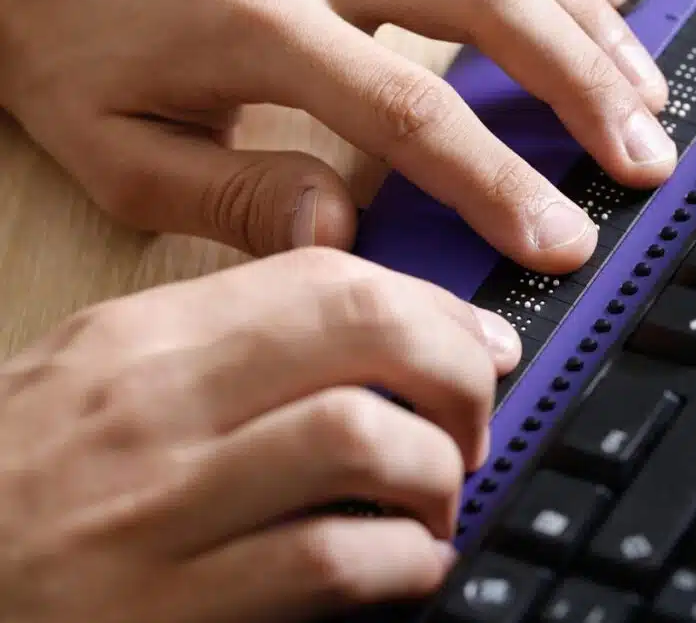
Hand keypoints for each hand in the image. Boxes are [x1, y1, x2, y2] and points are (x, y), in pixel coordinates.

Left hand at [0, 0, 673, 274]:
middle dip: (580, 88)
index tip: (557, 238)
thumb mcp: (114, 146)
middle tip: (642, 157)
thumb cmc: (68, 41)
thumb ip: (228, 194)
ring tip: (646, 91)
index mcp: (259, 26)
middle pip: (487, 3)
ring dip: (587, 22)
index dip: (496, 180)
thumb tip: (338, 227)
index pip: (410, 110)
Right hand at [0, 246, 520, 621]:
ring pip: (365, 440)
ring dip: (438, 474)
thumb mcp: (101, 378)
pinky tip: (406, 568)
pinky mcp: (171, 609)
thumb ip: (229, 347)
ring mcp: (163, 509)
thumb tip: (369, 337)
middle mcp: (158, 407)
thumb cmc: (18, 482)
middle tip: (472, 422)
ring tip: (437, 502)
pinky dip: (404, 563)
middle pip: (367, 334)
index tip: (477, 344)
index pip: (327, 277)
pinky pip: (333, 563)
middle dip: (459, 373)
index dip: (433, 308)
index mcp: (145, 338)